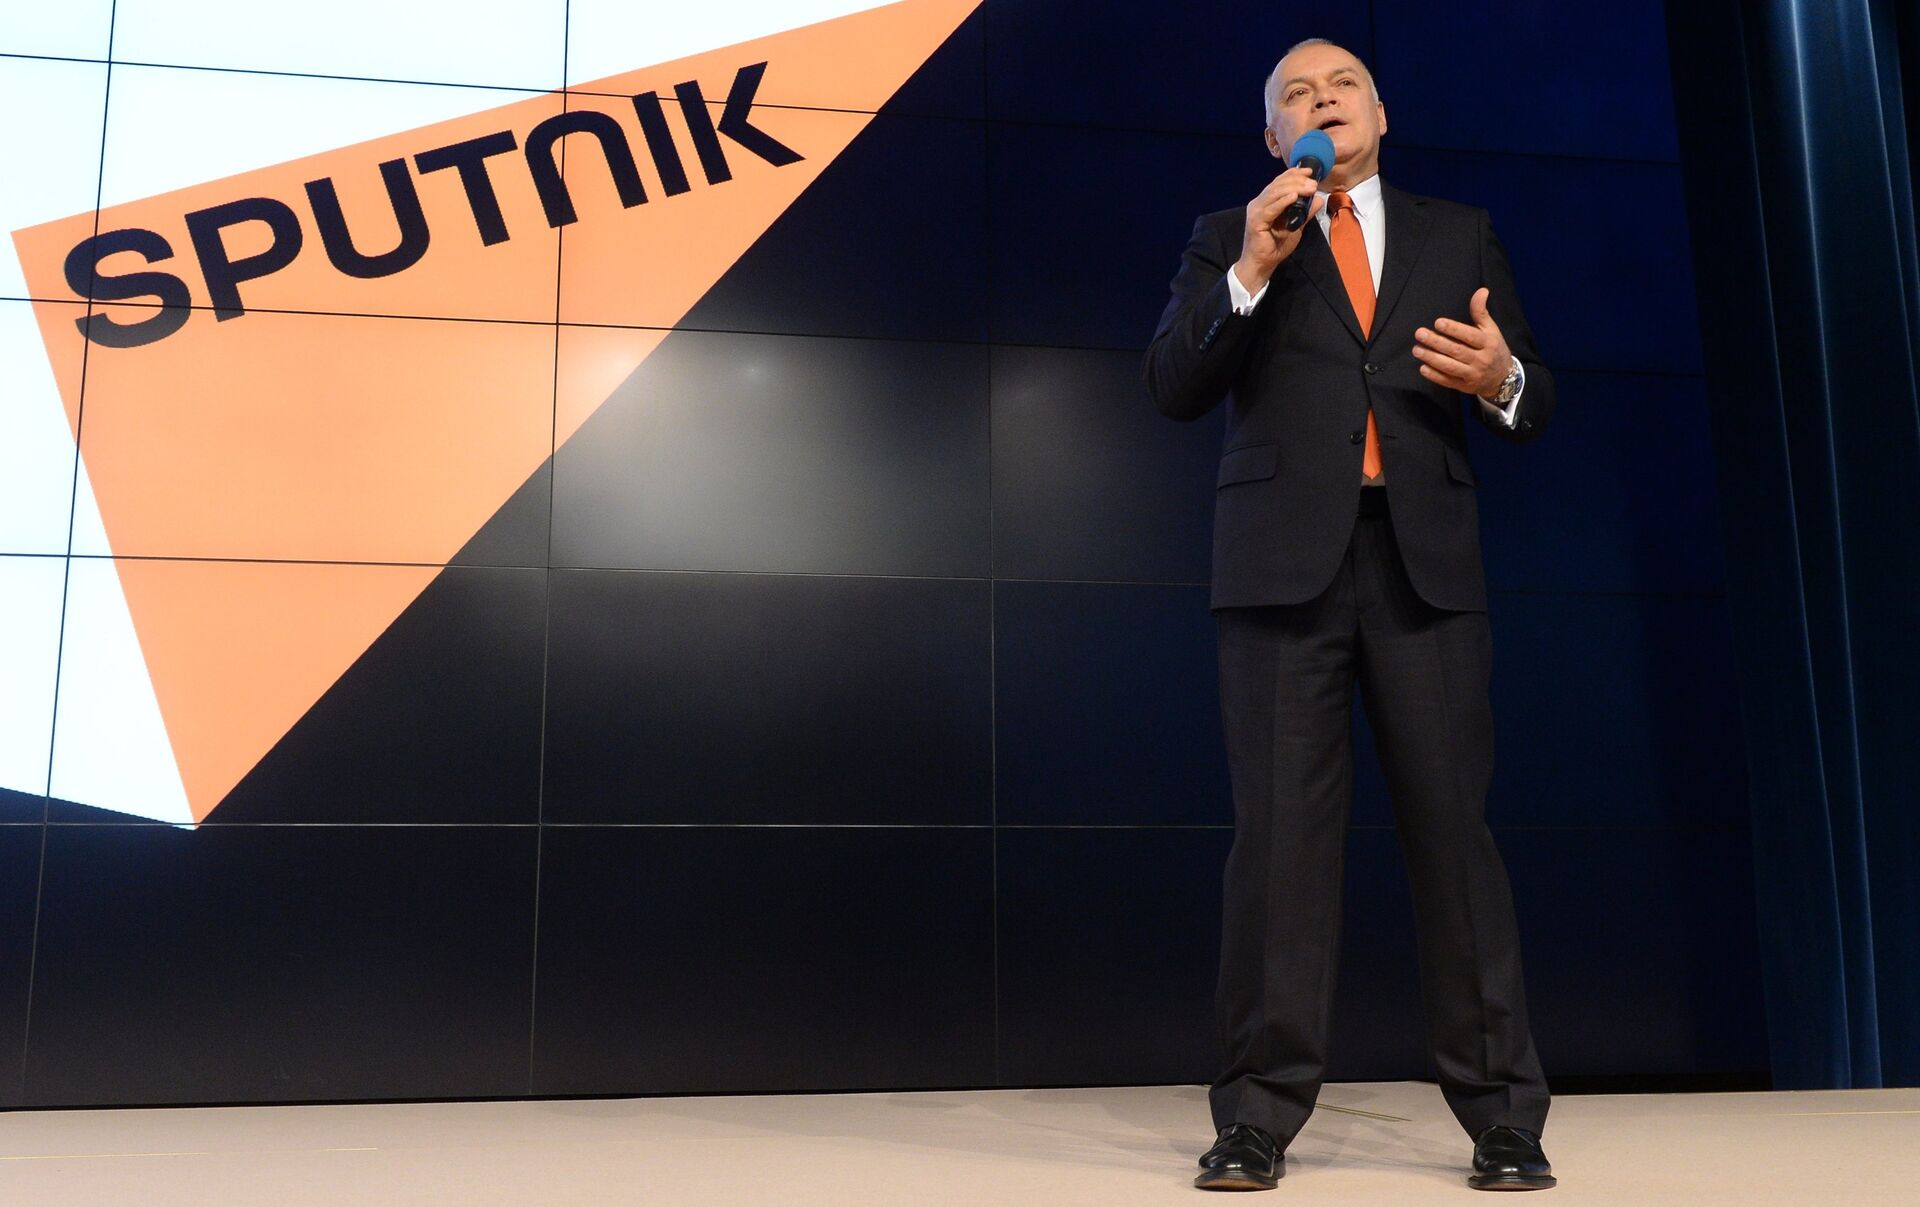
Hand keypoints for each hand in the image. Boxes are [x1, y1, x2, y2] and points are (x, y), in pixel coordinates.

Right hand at [1232, 167, 1324, 293]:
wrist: (1261, 264)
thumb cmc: (1275, 247)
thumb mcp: (1295, 227)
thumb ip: (1305, 213)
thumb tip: (1318, 200)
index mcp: (1266, 202)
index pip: (1279, 182)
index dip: (1294, 174)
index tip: (1310, 171)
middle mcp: (1259, 203)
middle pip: (1278, 185)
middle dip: (1297, 181)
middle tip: (1314, 183)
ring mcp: (1255, 211)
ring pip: (1275, 193)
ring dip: (1294, 188)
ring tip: (1309, 187)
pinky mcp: (1255, 221)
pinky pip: (1271, 208)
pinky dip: (1282, 202)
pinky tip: (1294, 197)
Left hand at [1412, 287, 1512, 396]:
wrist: (1503, 378)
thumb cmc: (1494, 348)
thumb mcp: (1491, 329)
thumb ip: (1481, 312)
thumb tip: (1482, 290)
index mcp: (1488, 343)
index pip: (1469, 336)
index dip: (1454, 329)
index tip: (1437, 323)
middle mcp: (1481, 359)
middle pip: (1456, 351)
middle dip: (1437, 342)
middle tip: (1420, 334)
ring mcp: (1472, 374)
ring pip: (1450, 366)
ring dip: (1432, 358)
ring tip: (1416, 349)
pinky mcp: (1464, 386)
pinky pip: (1448, 381)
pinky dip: (1434, 375)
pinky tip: (1423, 368)